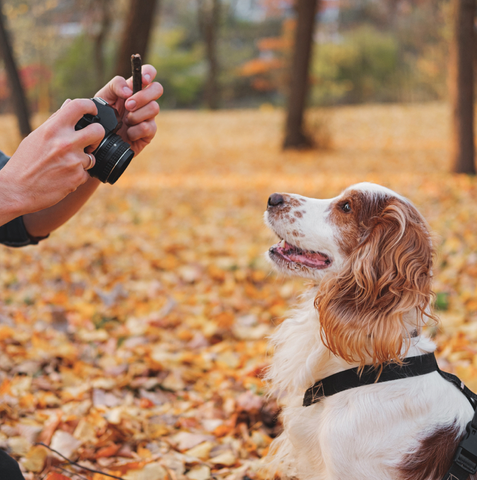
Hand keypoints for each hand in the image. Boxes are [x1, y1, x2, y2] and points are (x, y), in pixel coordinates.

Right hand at [0, 99, 103, 217]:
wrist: (17, 190)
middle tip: (90, 141)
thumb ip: (56, 121)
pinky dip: (78, 175)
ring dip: (84, 160)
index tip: (93, 112)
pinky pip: (87, 173)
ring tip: (65, 164)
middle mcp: (66, 142)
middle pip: (98, 131)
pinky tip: (63, 177)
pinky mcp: (78, 177)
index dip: (91, 106)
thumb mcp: (37, 136)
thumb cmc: (25, 162)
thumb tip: (70, 104)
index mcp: (53, 128)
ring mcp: (74, 161)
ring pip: (93, 157)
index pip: (80, 106)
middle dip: (97, 136)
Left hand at [94, 64, 162, 155]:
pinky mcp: (149, 133)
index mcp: (133, 89)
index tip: (142, 80)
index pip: (148, 73)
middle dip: (143, 96)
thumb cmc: (101, 118)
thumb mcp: (102, 98)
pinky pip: (148, 127)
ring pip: (154, 108)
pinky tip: (128, 134)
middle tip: (128, 105)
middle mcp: (143, 102)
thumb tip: (129, 91)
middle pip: (157, 89)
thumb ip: (114, 86)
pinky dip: (135, 130)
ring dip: (136, 115)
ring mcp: (148, 117)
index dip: (148, 73)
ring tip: (125, 122)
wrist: (99, 143)